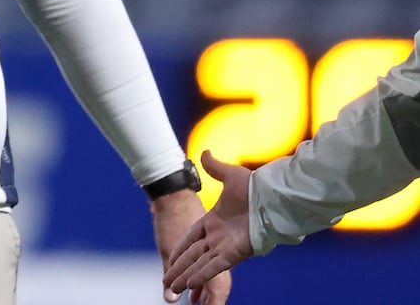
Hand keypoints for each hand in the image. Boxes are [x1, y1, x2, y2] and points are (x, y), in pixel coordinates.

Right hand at [163, 152, 252, 302]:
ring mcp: (226, 246)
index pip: (191, 238)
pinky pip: (215, 265)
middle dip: (178, 269)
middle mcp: (218, 236)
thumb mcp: (230, 175)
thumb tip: (205, 153)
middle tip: (166, 282)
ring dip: (186, 276)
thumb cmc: (255, 186)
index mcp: (214, 220)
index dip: (180, 249)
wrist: (274, 196)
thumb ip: (215, 168)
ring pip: (200, 264)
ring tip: (173, 289)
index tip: (169, 259)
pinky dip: (203, 273)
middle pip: (192, 255)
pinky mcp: (236, 252)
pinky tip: (190, 282)